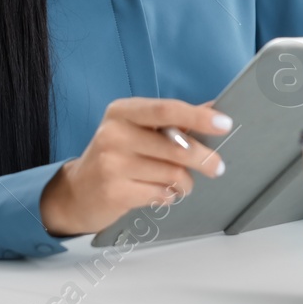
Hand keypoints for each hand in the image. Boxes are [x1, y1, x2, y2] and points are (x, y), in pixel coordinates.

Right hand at [39, 98, 231, 236]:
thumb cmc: (117, 156)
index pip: (167, 109)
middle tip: (217, 167)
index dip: (199, 117)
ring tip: (180, 184)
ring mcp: (111, 163)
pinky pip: (159, 193)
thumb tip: (214, 108)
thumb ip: (175, 119)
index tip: (225, 124)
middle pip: (175, 145)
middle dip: (203, 158)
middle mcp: (114, 133)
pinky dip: (168, 195)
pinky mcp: (114, 191)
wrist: (77, 192)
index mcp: (123, 111)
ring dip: (184, 182)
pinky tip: (162, 193)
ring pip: (171, 173)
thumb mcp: (139, 130)